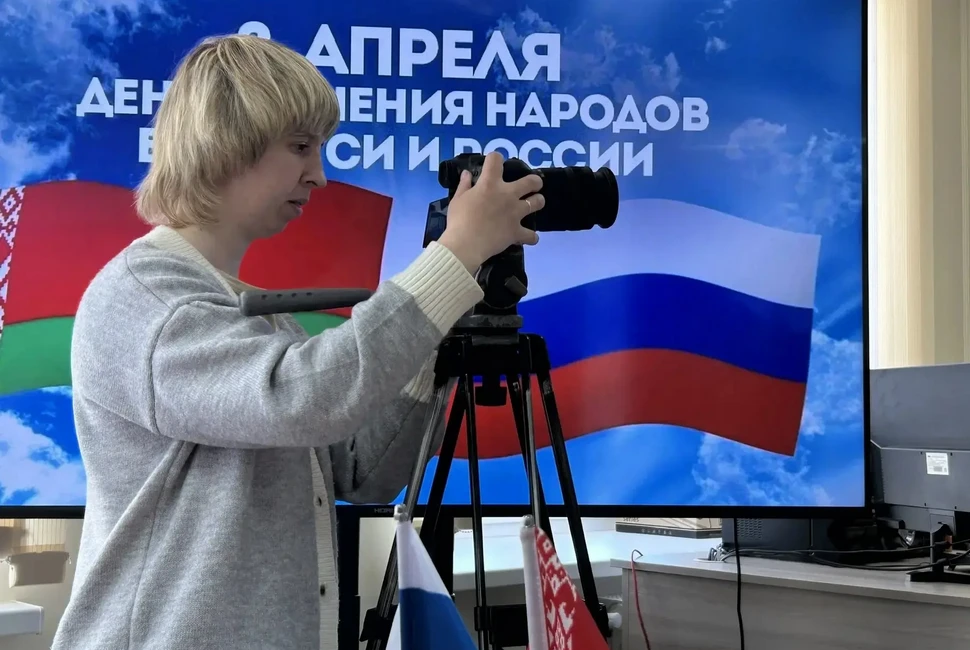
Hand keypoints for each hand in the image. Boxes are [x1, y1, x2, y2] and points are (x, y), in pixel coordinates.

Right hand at [437, 152, 544, 271]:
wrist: (465, 245)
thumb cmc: (458, 220)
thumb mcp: (457, 200)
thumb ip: (464, 185)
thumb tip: (467, 174)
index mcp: (490, 184)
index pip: (496, 159)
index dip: (495, 159)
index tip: (494, 164)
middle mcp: (507, 195)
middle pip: (531, 181)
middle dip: (534, 181)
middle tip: (531, 185)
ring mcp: (515, 213)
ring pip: (537, 202)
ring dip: (537, 202)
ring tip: (532, 205)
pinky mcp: (517, 231)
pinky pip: (531, 235)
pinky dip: (530, 237)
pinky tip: (527, 237)